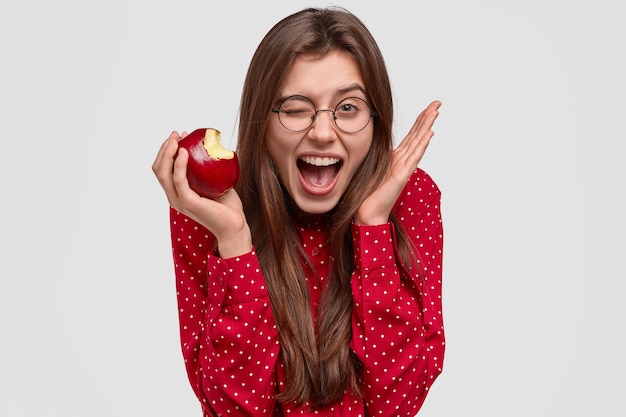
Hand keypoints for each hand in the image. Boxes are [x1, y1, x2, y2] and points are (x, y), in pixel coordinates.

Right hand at [152, 131, 251, 257]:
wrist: (235, 225)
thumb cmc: (228, 205)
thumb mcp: (215, 182)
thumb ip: (208, 168)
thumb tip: (209, 145)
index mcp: (177, 193)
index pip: (163, 170)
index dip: (166, 151)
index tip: (179, 136)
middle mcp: (174, 197)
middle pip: (159, 169)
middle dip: (164, 148)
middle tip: (176, 134)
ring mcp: (179, 200)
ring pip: (163, 173)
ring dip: (167, 153)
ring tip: (177, 139)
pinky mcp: (187, 202)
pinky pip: (178, 180)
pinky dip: (179, 164)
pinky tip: (184, 151)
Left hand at [355, 100, 440, 224]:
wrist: (368, 211)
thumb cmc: (369, 193)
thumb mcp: (373, 167)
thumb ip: (379, 156)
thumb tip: (373, 142)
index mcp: (396, 158)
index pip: (411, 135)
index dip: (419, 120)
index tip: (428, 107)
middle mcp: (402, 161)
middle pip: (417, 135)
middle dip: (427, 118)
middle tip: (438, 103)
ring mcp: (404, 167)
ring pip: (418, 142)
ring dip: (427, 126)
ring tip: (435, 112)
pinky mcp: (402, 175)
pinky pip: (414, 157)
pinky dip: (422, 144)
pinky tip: (429, 133)